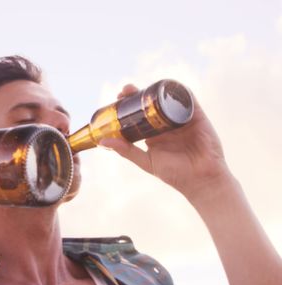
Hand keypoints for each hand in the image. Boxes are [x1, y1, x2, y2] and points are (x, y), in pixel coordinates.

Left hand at [100, 84, 231, 198]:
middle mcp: (166, 124)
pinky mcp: (197, 117)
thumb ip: (126, 151)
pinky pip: (189, 100)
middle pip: (151, 103)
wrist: (201, 179)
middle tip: (126, 90)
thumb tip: (103, 141)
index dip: (128, 105)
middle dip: (139, 94)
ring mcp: (181, 119)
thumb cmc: (175, 174)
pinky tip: (169, 86)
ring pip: (168, 99)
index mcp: (153, 134)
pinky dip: (180, 91)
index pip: (139, 114)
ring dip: (156, 90)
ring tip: (143, 87)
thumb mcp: (146, 161)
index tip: (118, 98)